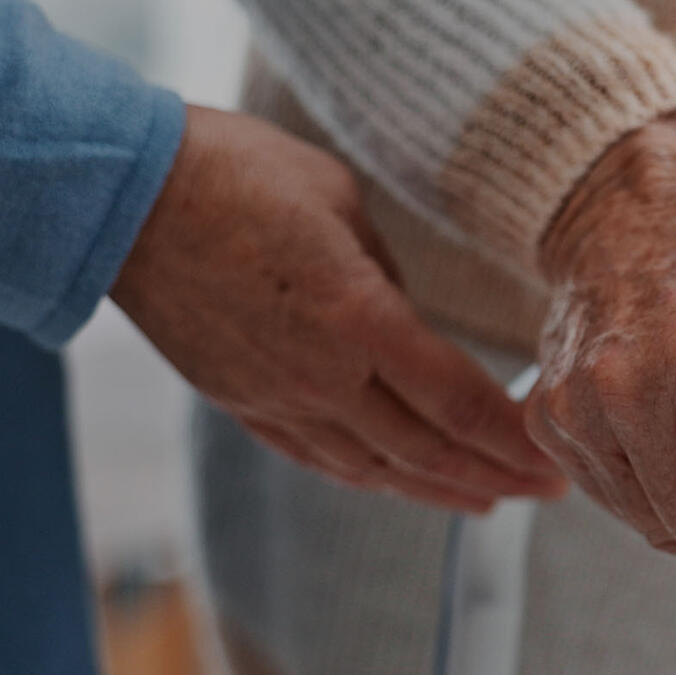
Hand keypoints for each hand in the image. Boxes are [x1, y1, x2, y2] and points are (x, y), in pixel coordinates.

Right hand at [113, 106, 564, 510]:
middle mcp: (321, 376)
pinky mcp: (240, 404)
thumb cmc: (235, 175)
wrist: (123, 198)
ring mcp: (276, 398)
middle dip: (496, 476)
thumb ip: (386, 275)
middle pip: (427, 451)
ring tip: (488, 499)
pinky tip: (401, 482)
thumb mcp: (341, 201)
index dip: (512, 438)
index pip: (458, 402)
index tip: (553, 451)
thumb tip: (408, 321)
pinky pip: (320, 459)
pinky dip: (371, 478)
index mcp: (357, 318)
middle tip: (545, 488)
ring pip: (375, 469)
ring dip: (438, 490)